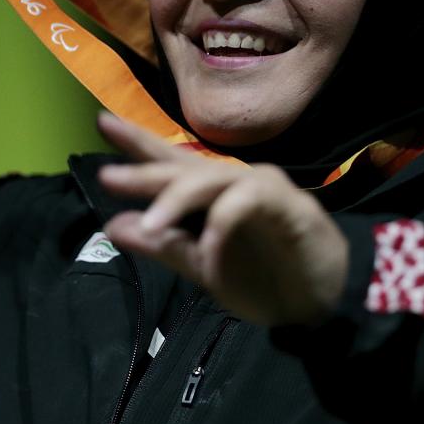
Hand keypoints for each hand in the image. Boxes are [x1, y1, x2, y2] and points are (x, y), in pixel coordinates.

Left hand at [96, 112, 348, 326]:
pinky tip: (209, 252)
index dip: (136, 143)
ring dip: (180, 200)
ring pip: (213, 179)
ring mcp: (260, 190)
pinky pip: (249, 203)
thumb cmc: (263, 276)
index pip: (168, 162)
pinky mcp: (287, 206)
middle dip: (145, 169)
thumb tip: (111, 225)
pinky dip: (224, 224)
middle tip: (108, 175)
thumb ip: (162, 245)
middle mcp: (232, 183)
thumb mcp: (202, 266)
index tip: (101, 122)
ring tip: (152, 226)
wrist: (322, 301)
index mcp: (210, 195)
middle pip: (184, 166)